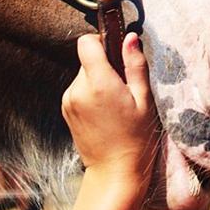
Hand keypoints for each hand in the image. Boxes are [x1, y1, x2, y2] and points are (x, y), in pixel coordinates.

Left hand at [63, 32, 159, 191]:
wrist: (114, 172)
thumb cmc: (136, 139)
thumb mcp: (145, 101)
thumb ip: (135, 65)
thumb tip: (131, 37)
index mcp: (98, 83)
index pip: (86, 43)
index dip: (101, 41)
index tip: (116, 54)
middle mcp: (77, 89)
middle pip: (87, 60)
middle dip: (104, 67)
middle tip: (123, 88)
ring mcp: (68, 100)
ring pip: (83, 75)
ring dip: (97, 81)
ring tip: (114, 105)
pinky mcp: (65, 109)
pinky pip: (78, 89)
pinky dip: (90, 94)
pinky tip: (104, 113)